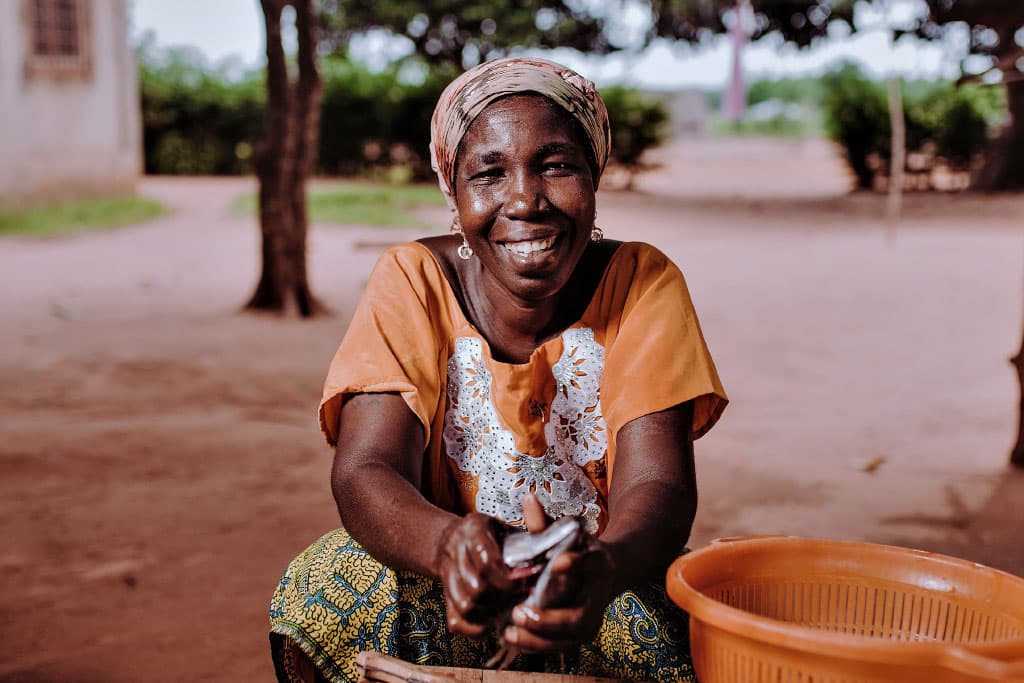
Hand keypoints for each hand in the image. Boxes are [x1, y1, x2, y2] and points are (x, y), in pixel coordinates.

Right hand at [435, 513, 519, 637]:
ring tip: (511, 607)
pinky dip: (477, 628)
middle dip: (504, 596)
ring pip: (466, 606)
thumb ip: (528, 541)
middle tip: (523, 595)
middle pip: (477, 588)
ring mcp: (447, 576)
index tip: (528, 581)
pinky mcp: (446, 598)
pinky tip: (494, 619)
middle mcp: (455, 551)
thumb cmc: (489, 535)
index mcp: (473, 530)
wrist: (451, 539)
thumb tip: (548, 563)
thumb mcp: (508, 527)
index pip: (487, 562)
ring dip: (493, 613)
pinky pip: (457, 622)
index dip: (509, 578)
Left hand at [503, 494, 617, 652]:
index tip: (557, 562)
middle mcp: (598, 595)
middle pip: (579, 617)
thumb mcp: (564, 533)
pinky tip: (511, 637)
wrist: (604, 573)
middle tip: (519, 612)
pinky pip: (560, 646)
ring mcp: (591, 618)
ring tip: (510, 630)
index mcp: (598, 563)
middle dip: (549, 619)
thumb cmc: (577, 550)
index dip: (575, 564)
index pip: (590, 564)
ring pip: (569, 638)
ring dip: (538, 638)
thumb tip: (527, 497)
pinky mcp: (580, 635)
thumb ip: (544, 523)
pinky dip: (536, 645)